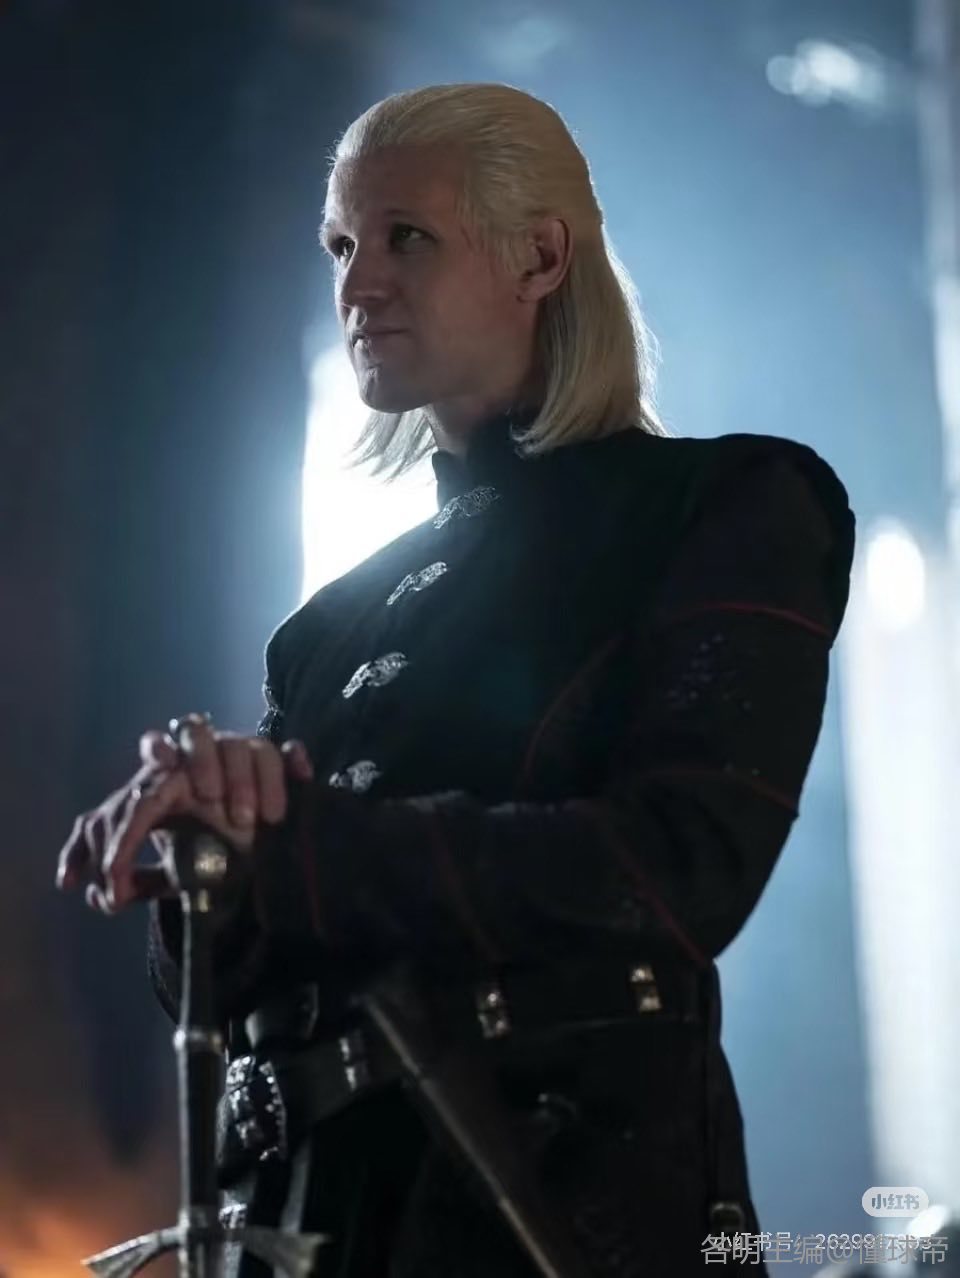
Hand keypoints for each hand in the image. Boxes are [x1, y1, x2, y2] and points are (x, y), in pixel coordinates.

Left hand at [55, 716, 313, 913]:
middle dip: (204, 759)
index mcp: (170, 775)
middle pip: (196, 729)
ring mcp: (243, 759)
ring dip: (250, 782)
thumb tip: (98, 894)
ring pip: (247, 745)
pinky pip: (288, 752)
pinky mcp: (281, 769)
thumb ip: (127, 874)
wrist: (245, 865)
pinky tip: (302, 776)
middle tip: (212, 798)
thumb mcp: (157, 866)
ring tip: (254, 822)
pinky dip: (295, 763)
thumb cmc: (195, 858)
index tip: (160, 762)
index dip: (157, 750)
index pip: (157, 750)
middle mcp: (204, 758)